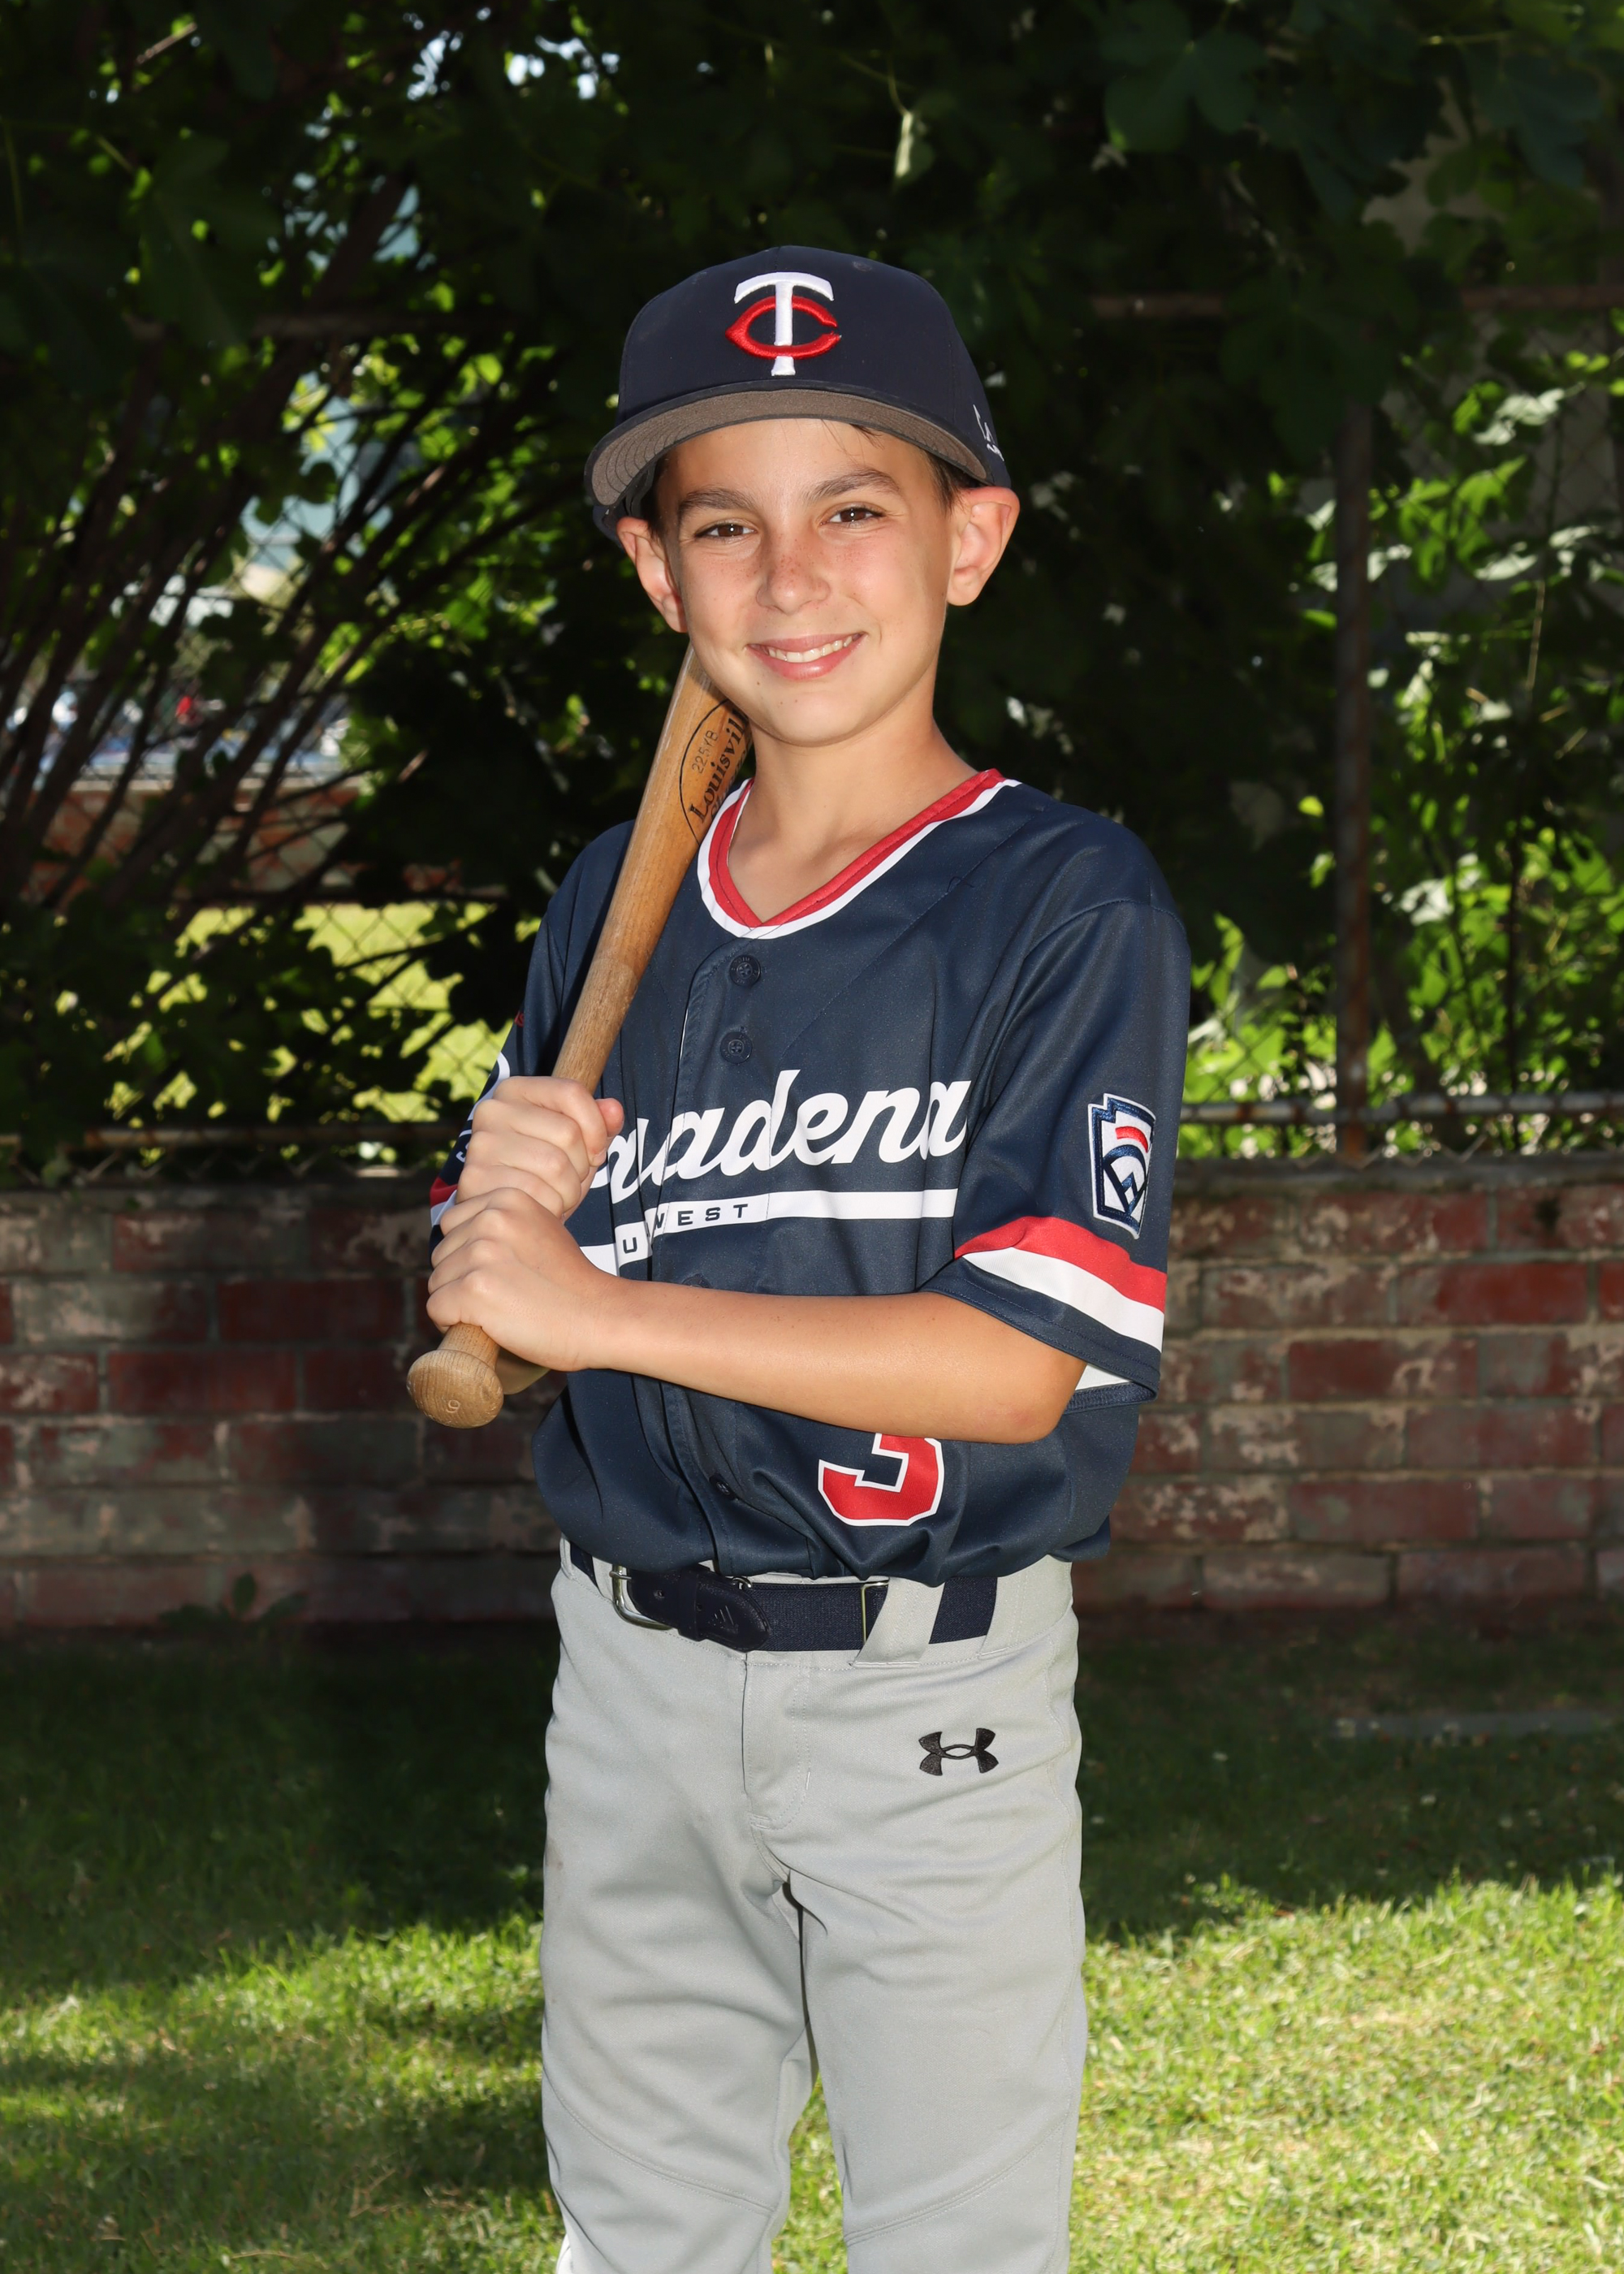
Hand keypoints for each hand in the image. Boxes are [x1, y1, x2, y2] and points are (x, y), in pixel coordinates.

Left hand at [428, 1186, 616, 1372]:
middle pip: (441, 1254)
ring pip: (437, 1283)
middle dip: (460, 1279)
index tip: (501, 1273)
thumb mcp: (540, 1230)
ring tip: (500, 1310)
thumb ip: (502, 1225)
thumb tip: (460, 1238)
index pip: (452, 1226)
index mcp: (506, 1198)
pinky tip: (488, 1325)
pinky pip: (437, 1309)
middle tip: (503, 1295)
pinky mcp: (473, 1289)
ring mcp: (481, 1253)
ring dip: (458, 1303)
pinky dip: (453, 1324)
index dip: (468, 1256)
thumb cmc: (570, 1283)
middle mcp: (491, 1219)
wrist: (598, 1317)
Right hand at [456, 1077, 625, 1220]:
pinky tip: (540, 1208)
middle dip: (582, 1165)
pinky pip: (538, 1194)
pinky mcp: (476, 1178)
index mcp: (515, 1090)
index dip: (596, 1126)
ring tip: (557, 1195)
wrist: (502, 1212)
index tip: (596, 1151)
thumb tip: (614, 1110)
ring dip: (569, 1191)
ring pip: (556, 1166)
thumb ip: (599, 1125)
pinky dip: (551, 1208)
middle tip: (570, 1179)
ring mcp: (481, 1144)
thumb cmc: (542, 1172)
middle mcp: (491, 1110)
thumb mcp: (576, 1145)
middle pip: (568, 1132)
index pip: (571, 1092)